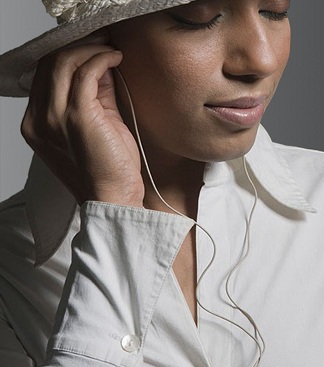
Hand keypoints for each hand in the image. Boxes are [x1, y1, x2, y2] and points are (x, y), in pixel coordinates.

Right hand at [21, 31, 143, 205]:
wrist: (114, 198)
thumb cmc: (108, 168)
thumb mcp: (96, 125)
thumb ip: (93, 95)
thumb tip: (101, 64)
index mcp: (38, 122)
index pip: (44, 74)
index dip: (69, 55)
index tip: (93, 47)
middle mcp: (40, 118)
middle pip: (50, 63)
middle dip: (80, 46)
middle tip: (104, 41)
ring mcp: (56, 117)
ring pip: (64, 62)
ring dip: (91, 49)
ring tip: (112, 49)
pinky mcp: (78, 116)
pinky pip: (86, 72)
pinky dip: (102, 59)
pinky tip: (116, 59)